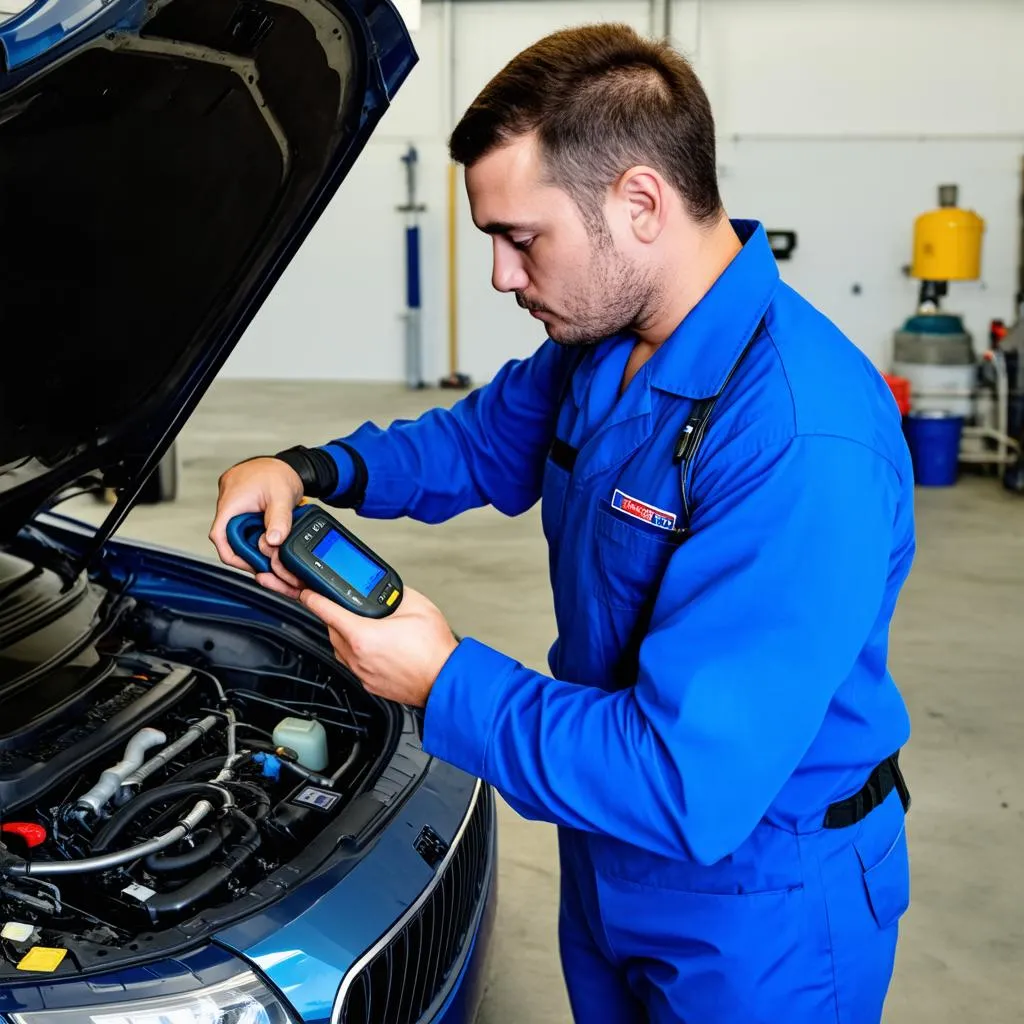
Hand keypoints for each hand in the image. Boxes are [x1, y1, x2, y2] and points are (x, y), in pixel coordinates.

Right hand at [208, 457, 304, 596]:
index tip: (249, 565)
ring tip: (269, 545)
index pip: (219, 536)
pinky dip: (253, 533)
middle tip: (266, 558)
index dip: (231, 555)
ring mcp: (232, 504)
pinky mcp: (240, 506)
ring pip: (236, 533)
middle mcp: (227, 503)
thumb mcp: (283, 496)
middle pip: (229, 538)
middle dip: (247, 550)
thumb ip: (279, 520)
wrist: (286, 463)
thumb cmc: (280, 473)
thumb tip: (273, 541)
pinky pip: (241, 525)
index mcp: (231, 501)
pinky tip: (266, 535)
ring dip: (251, 541)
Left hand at [299, 587, 458, 706]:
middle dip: (335, 616)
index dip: (313, 599)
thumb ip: (394, 593)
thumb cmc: (434, 651)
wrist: (445, 680)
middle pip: (332, 631)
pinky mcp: (369, 684)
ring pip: (340, 649)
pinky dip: (355, 653)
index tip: (308, 594)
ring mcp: (362, 673)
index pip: (327, 612)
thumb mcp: (417, 606)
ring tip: (362, 626)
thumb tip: (384, 590)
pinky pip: (352, 664)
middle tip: (347, 607)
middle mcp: (357, 657)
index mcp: (363, 635)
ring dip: (344, 636)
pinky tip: (372, 646)